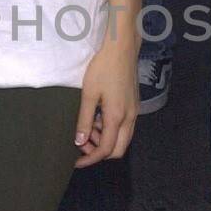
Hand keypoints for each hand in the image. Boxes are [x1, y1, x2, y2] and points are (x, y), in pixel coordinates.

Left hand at [74, 36, 138, 167]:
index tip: (76, 162)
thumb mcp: (89, 94)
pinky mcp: (133, 105)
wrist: (121, 48)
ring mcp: (134, 112)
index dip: (90, 159)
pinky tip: (98, 118)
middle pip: (118, 149)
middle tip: (82, 145)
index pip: (106, 149)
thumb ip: (84, 120)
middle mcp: (130, 118)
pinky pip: (124, 127)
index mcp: (117, 117)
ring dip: (105, 141)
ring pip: (122, 139)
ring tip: (88, 129)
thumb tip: (80, 141)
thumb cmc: (103, 68)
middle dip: (100, 152)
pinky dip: (111, 130)